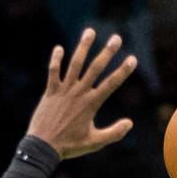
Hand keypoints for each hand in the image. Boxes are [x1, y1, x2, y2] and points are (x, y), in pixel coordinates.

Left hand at [26, 28, 137, 159]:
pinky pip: (53, 72)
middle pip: (95, 68)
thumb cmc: (70, 146)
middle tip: (116, 38)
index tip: (133, 59)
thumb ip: (114, 132)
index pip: (111, 83)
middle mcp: (78, 93)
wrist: (43, 146)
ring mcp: (63, 91)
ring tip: (90, 31)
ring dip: (83, 47)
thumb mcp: (95, 142)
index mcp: (91, 104)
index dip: (123, 71)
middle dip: (107, 52)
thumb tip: (130, 123)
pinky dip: (56, 60)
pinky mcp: (50, 92)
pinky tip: (59, 48)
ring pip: (75, 64)